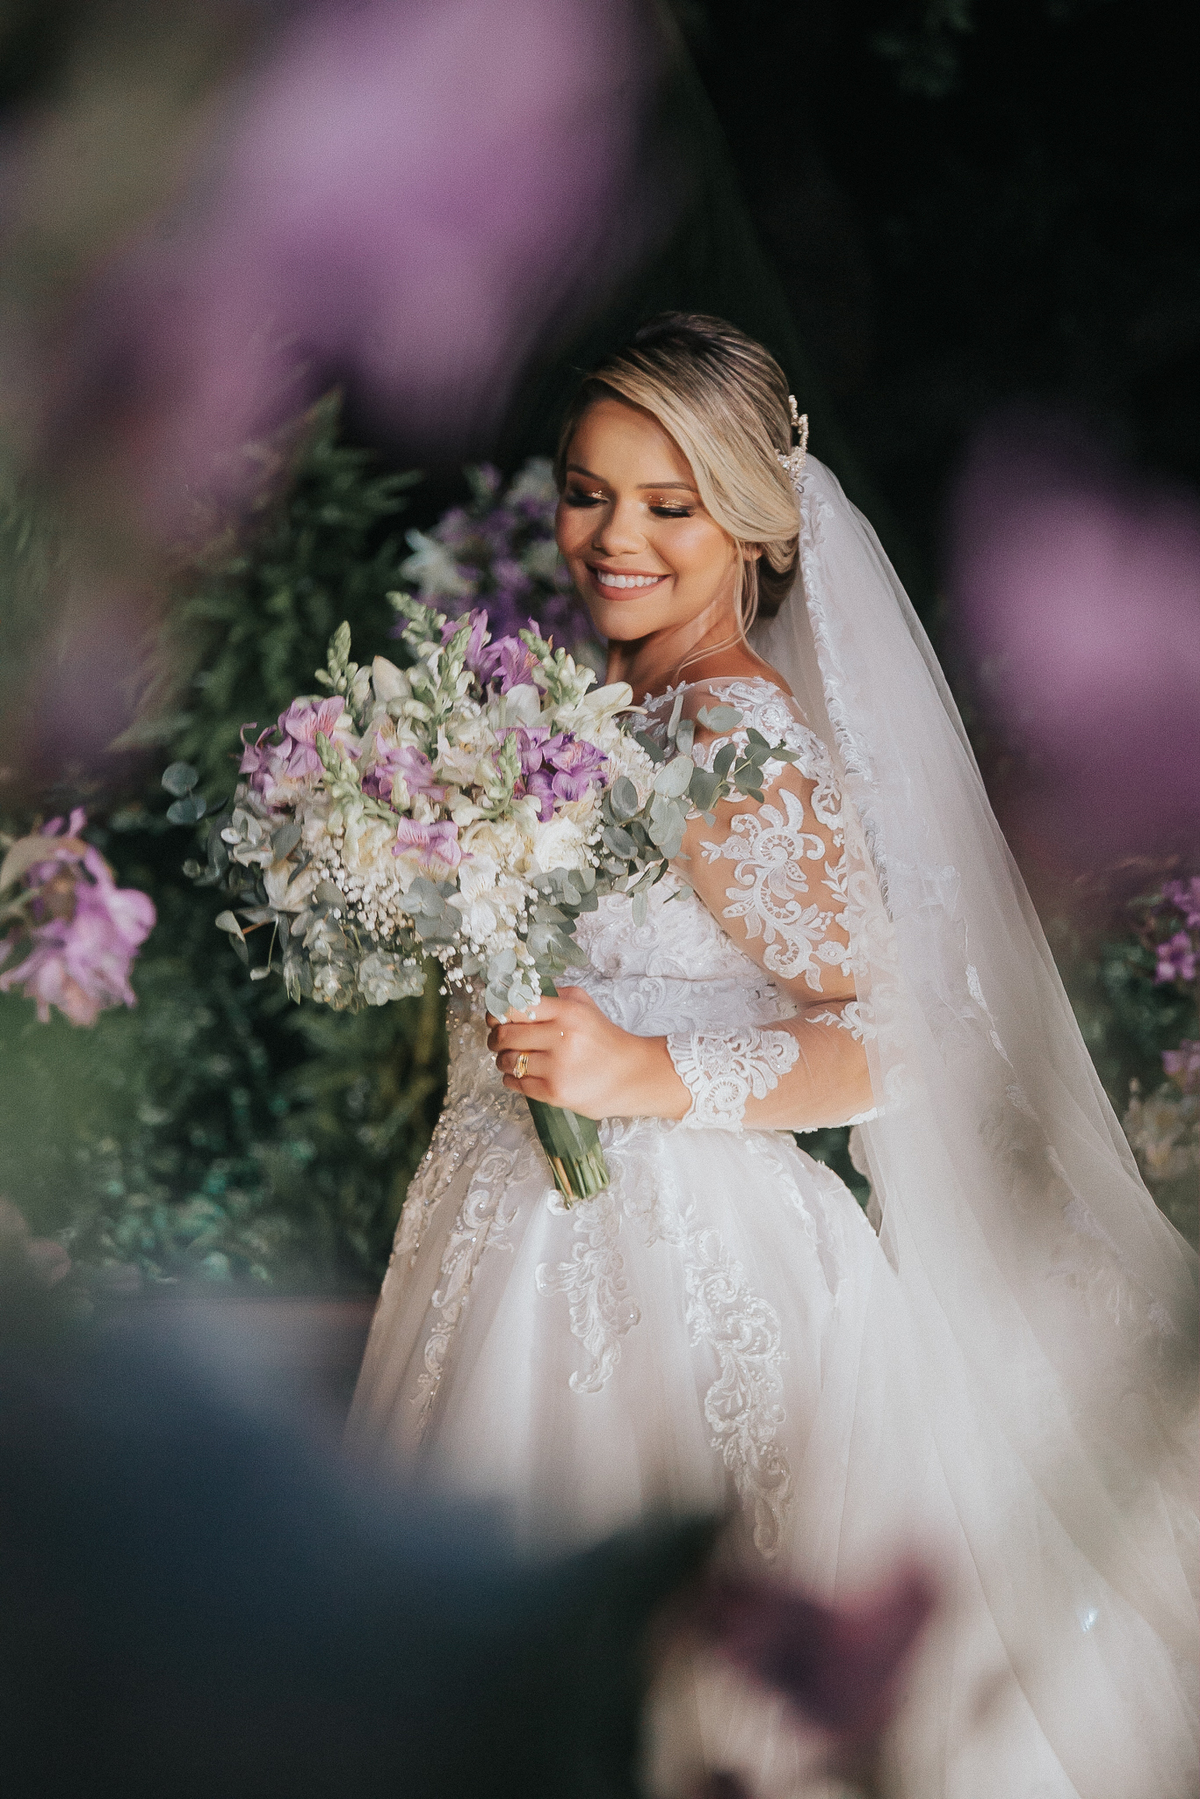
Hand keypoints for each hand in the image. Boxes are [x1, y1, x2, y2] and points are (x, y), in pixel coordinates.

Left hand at [486, 986, 688, 1120]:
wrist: (633, 1075)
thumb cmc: (605, 1040)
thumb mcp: (584, 1006)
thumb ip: (553, 996)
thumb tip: (515, 994)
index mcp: (567, 1012)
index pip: (515, 1006)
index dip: (497, 1012)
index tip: (495, 1017)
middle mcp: (561, 1037)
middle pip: (504, 1034)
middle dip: (495, 1038)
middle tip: (498, 1040)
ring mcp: (557, 1067)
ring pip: (506, 1061)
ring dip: (502, 1060)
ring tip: (512, 1059)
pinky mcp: (555, 1092)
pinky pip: (516, 1084)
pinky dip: (511, 1079)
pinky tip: (520, 1075)